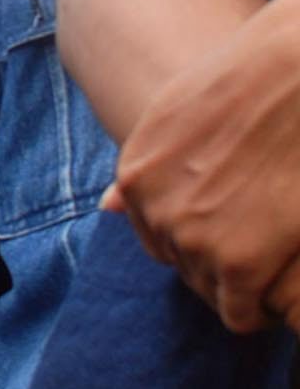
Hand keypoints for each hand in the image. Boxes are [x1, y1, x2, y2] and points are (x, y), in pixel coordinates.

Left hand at [105, 0, 299, 332]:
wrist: (294, 75)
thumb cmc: (248, 83)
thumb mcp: (174, 116)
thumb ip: (146, 166)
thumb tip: (107, 207)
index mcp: (137, 177)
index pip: (158, 239)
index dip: (200, 242)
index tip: (235, 241)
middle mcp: (156, 212)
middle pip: (185, 266)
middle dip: (221, 267)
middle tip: (264, 259)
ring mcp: (194, 240)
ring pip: (213, 293)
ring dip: (243, 292)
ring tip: (276, 276)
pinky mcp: (240, 263)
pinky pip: (242, 312)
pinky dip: (262, 312)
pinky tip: (283, 297)